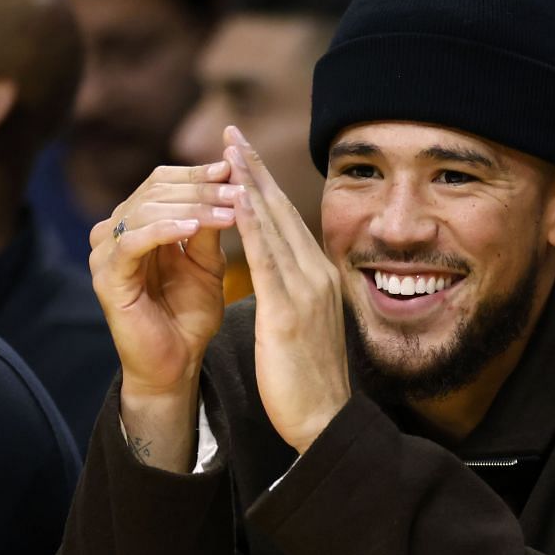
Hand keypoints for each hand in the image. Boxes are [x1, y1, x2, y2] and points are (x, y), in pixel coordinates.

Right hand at [89, 161, 233, 399]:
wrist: (177, 364)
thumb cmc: (191, 314)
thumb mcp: (209, 263)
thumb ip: (212, 226)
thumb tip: (231, 181)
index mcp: (139, 222)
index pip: (165, 181)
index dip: (201, 172)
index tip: (239, 166)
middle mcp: (116, 231)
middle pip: (156, 190)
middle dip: (202, 187)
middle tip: (239, 186)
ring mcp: (106, 253)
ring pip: (146, 210)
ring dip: (191, 206)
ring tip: (229, 208)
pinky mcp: (106, 277)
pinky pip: (132, 243)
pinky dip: (163, 231)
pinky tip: (193, 229)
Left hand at [226, 125, 351, 454]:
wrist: (326, 421)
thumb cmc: (312, 383)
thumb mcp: (307, 328)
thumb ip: (297, 297)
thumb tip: (285, 280)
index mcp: (320, 279)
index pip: (289, 222)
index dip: (265, 185)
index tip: (243, 155)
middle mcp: (317, 276)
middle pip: (282, 212)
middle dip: (255, 171)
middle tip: (232, 134)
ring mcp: (306, 291)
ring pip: (274, 226)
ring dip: (249, 184)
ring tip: (228, 151)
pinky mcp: (289, 311)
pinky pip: (266, 258)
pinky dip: (250, 223)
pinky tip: (232, 198)